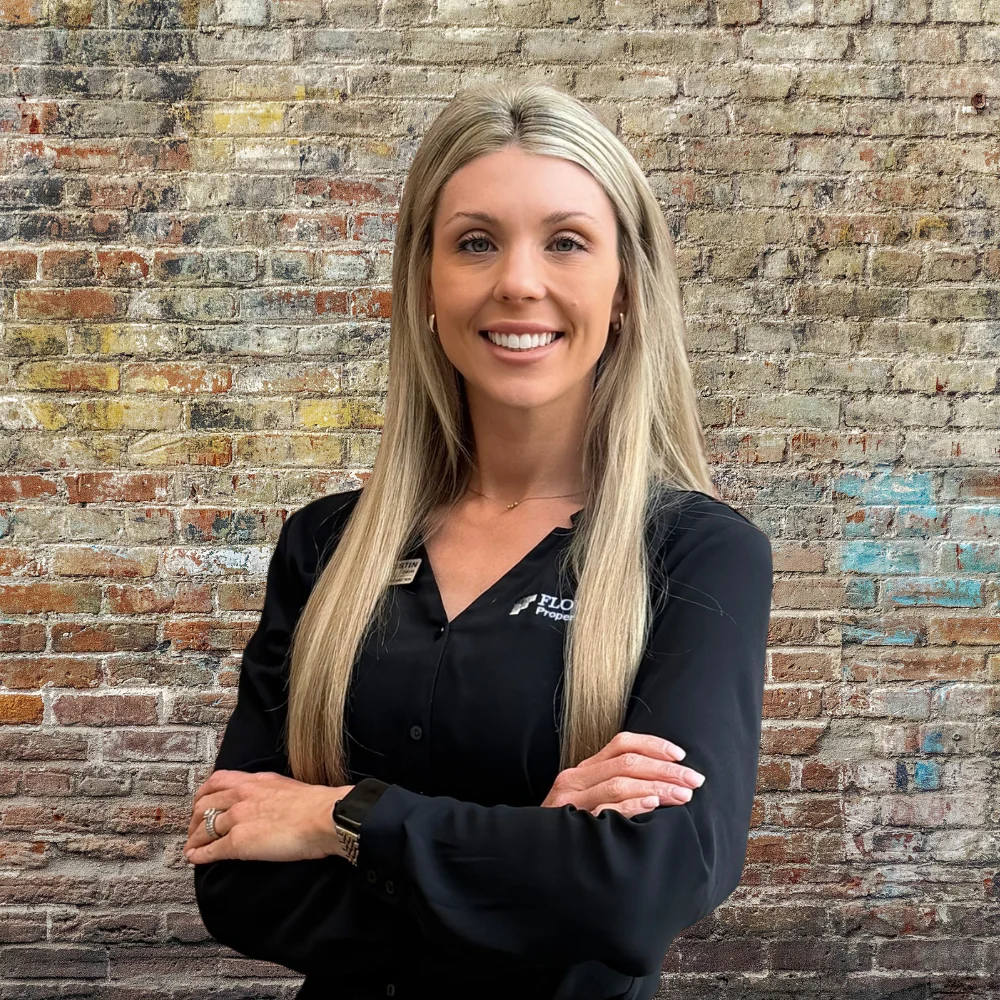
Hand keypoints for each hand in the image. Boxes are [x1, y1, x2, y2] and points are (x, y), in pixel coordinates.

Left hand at [183, 769, 354, 864]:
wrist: (324, 817)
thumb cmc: (316, 804)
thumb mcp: (287, 786)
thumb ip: (270, 790)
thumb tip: (268, 800)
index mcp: (254, 781)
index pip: (217, 781)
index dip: (203, 794)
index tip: (202, 802)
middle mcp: (241, 796)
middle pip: (204, 804)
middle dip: (194, 817)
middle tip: (194, 828)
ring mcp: (237, 819)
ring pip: (203, 827)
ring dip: (193, 838)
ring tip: (192, 846)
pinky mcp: (238, 843)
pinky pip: (210, 850)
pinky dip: (198, 855)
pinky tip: (193, 859)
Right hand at [540, 731, 704, 818]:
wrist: (538, 859)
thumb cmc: (574, 832)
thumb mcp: (590, 801)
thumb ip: (617, 786)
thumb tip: (664, 781)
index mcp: (584, 770)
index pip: (622, 743)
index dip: (653, 745)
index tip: (681, 755)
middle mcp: (576, 779)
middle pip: (627, 762)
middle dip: (665, 769)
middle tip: (694, 780)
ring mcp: (572, 802)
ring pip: (620, 782)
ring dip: (657, 786)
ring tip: (683, 796)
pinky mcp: (573, 825)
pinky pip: (606, 810)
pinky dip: (632, 805)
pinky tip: (653, 805)